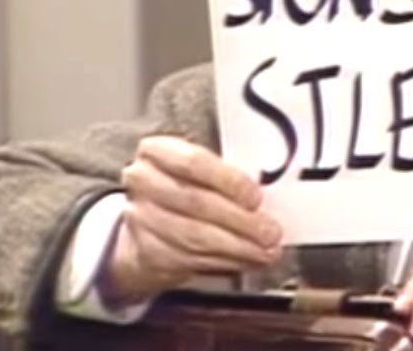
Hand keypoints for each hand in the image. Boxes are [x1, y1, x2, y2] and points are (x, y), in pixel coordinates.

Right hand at [99, 136, 283, 305]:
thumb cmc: (186, 186)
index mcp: (158, 151)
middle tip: (270, 231)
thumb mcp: (205, 169)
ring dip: (237, 247)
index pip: (194, 162)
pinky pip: (192, 260)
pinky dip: (227, 262)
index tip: (256, 197)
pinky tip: (248, 260)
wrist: (149, 220)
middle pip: (196, 202)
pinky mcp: (149, 251)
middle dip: (239, 220)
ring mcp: (141, 217)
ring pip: (195, 236)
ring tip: (265, 250)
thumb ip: (230, 177)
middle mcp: (143, 181)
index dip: (229, 181)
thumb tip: (270, 194)